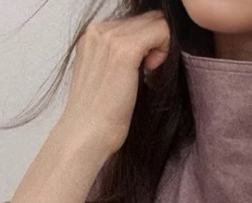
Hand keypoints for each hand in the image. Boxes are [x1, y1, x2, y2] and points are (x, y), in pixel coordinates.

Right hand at [59, 10, 172, 158]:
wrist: (86, 134)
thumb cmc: (98, 116)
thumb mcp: (105, 77)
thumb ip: (119, 57)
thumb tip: (147, 50)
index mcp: (92, 35)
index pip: (132, 22)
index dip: (146, 42)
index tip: (145, 69)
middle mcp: (98, 30)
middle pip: (145, 18)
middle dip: (154, 41)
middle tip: (150, 71)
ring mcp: (109, 38)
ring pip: (155, 22)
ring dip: (160, 46)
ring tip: (149, 73)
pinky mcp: (124, 51)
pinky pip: (161, 31)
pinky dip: (165, 48)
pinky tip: (153, 71)